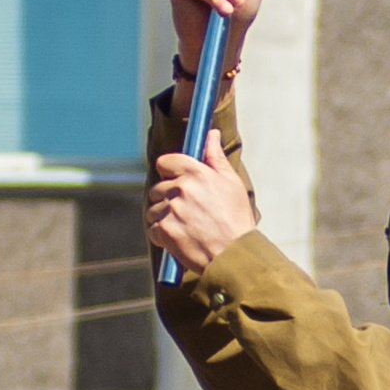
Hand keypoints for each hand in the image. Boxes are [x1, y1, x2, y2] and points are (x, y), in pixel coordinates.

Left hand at [146, 133, 256, 275]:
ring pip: (154, 209)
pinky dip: (163, 236)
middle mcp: (180, 188)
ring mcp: (171, 210)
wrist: (234, 255)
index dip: (169, 172)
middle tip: (188, 211)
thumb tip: (211, 134)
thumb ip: (215, 157)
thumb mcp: (231, 183)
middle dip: (168, 199)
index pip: (165, 162)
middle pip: (158, 188)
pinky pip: (153, 229)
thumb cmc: (235, 218)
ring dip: (165, 218)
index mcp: (195, 172)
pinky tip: (182, 238)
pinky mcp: (165, 231)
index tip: (176, 180)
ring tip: (187, 227)